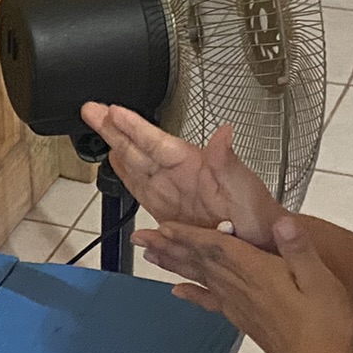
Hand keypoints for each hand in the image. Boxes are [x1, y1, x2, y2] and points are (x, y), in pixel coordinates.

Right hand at [81, 102, 286, 250]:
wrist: (261, 243)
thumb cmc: (258, 215)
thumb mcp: (244, 187)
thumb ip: (228, 160)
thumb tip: (225, 132)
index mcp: (193, 166)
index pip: (156, 142)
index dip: (134, 127)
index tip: (112, 111)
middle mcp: (179, 175)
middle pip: (139, 147)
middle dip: (113, 128)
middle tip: (91, 109)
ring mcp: (172, 192)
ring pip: (136, 164)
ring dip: (115, 145)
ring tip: (97, 126)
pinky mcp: (168, 211)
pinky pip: (142, 189)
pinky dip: (126, 174)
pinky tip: (116, 161)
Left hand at [137, 216, 352, 352]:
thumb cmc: (326, 323)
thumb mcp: (320, 278)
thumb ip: (298, 248)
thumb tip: (281, 222)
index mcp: (258, 273)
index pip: (216, 248)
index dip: (189, 234)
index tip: (163, 225)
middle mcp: (241, 289)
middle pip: (199, 261)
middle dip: (170, 246)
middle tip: (141, 236)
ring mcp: (240, 306)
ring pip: (200, 278)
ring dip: (174, 265)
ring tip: (150, 255)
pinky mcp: (244, 321)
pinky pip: (211, 303)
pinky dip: (193, 294)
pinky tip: (177, 292)